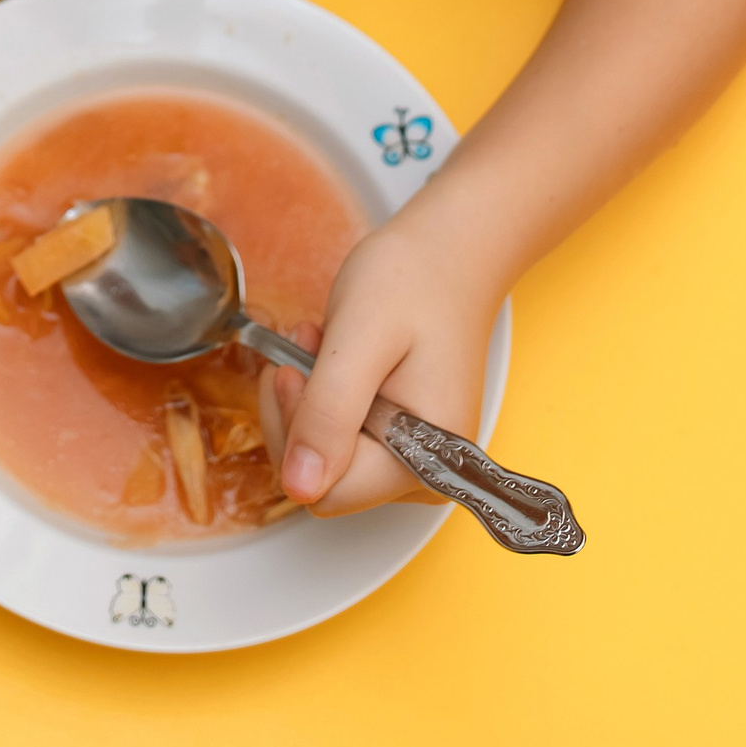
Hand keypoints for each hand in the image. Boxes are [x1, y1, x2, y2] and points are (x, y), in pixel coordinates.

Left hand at [268, 213, 496, 517]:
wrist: (449, 255)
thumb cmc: (413, 282)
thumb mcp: (359, 338)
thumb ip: (329, 414)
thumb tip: (300, 487)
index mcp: (423, 460)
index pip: (327, 491)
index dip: (297, 430)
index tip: (296, 368)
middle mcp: (423, 474)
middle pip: (322, 480)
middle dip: (299, 412)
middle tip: (307, 347)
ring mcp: (413, 459)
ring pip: (323, 461)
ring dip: (308, 400)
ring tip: (322, 343)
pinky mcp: (400, 440)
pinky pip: (339, 440)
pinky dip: (322, 398)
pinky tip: (334, 357)